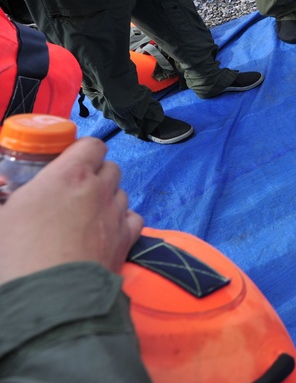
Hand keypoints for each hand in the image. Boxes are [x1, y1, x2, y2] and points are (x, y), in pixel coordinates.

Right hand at [0, 138, 142, 285]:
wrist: (49, 297)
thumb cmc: (16, 255)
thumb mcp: (0, 218)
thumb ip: (4, 199)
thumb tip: (3, 189)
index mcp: (68, 176)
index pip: (91, 146)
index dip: (83, 151)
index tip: (69, 161)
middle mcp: (98, 190)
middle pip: (110, 168)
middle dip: (96, 174)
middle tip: (73, 191)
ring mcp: (116, 215)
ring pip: (122, 193)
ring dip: (108, 197)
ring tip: (86, 214)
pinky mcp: (126, 240)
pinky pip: (133, 218)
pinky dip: (123, 220)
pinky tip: (106, 231)